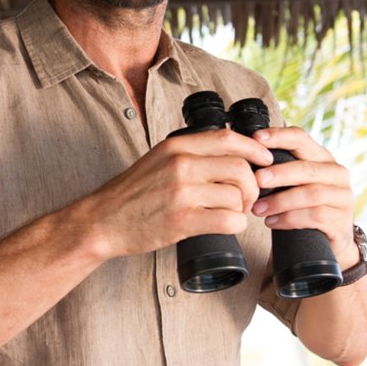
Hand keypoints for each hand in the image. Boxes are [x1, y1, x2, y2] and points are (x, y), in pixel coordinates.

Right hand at [68, 129, 273, 259]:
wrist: (102, 221)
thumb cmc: (132, 194)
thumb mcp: (158, 159)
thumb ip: (189, 153)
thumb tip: (230, 153)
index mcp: (176, 145)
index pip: (229, 138)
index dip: (254, 149)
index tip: (264, 160)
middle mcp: (181, 164)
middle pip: (240, 168)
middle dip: (252, 186)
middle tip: (245, 199)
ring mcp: (182, 192)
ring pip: (237, 196)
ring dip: (241, 209)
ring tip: (230, 214)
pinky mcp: (183, 220)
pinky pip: (229, 220)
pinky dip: (235, 225)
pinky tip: (224, 227)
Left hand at [247, 126, 358, 266]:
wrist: (330, 242)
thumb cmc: (304, 207)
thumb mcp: (294, 184)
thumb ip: (278, 171)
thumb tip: (244, 160)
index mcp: (323, 158)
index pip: (302, 139)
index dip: (279, 136)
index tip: (256, 139)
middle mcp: (337, 174)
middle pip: (307, 169)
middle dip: (279, 173)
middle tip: (256, 180)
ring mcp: (343, 198)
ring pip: (311, 194)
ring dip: (280, 201)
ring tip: (257, 209)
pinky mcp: (341, 221)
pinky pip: (314, 216)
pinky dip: (289, 219)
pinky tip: (272, 222)